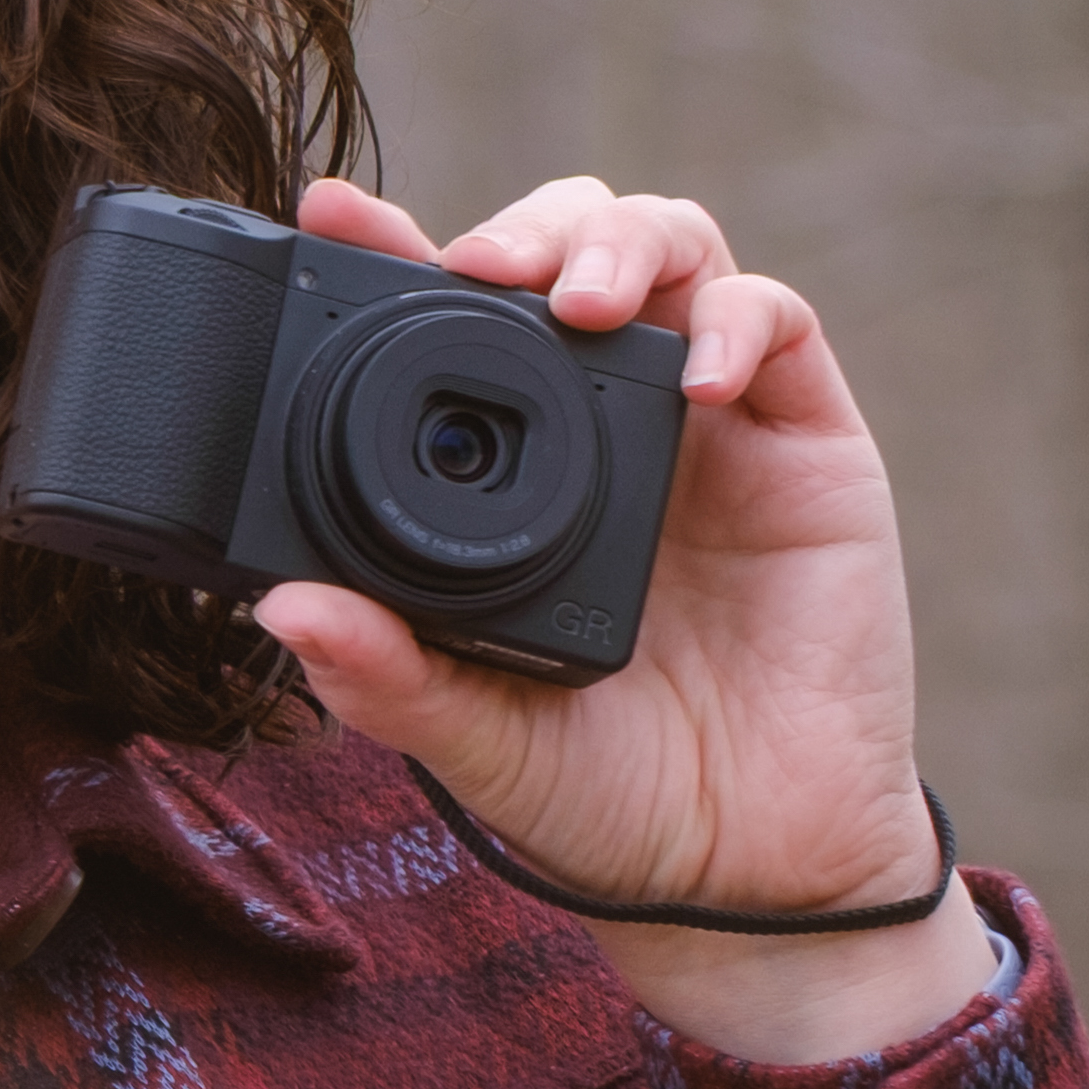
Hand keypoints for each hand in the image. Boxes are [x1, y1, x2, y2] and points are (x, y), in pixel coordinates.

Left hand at [251, 177, 996, 1061]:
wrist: (745, 878)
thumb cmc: (600, 798)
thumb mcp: (473, 740)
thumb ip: (388, 678)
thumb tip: (280, 607)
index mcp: (507, 466)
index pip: (446, 321)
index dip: (393, 251)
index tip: (325, 210)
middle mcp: (603, 422)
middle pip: (564, 247)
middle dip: (526, 226)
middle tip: (479, 263)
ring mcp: (709, 423)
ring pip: (669, 250)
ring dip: (618, 242)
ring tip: (575, 296)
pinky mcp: (808, 445)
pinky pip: (778, 327)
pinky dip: (737, 322)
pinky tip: (696, 376)